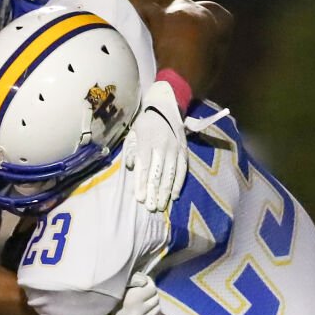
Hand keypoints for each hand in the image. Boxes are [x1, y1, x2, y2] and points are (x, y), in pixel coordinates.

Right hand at [91, 271, 159, 314]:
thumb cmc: (103, 299)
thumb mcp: (116, 285)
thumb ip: (132, 280)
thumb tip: (145, 280)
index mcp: (132, 299)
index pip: (151, 288)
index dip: (148, 282)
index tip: (143, 281)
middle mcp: (138, 313)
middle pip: (155, 299)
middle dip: (151, 293)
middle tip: (145, 290)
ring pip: (156, 311)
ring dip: (152, 304)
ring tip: (145, 301)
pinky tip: (143, 312)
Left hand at [124, 79, 186, 212]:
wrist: (165, 107)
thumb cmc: (145, 123)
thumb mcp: (133, 132)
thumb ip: (131, 150)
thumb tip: (133, 167)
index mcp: (147, 141)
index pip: (144, 166)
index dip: (142, 183)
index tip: (139, 198)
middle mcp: (162, 146)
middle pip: (158, 173)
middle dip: (153, 192)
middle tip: (150, 208)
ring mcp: (175, 149)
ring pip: (170, 174)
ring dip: (165, 192)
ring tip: (160, 206)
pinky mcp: (184, 152)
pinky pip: (182, 170)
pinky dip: (178, 184)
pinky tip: (174, 196)